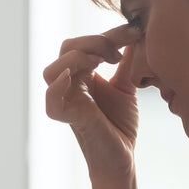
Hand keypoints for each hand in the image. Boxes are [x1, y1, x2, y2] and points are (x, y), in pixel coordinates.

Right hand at [43, 25, 141, 180]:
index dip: (108, 34)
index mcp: (81, 74)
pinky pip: (51, 100)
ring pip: (52, 70)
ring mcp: (65, 100)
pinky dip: (58, 86)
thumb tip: (137, 33)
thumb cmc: (120, 125)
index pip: (84, 43)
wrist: (123, 157)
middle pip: (67, 49)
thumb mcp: (126, 86)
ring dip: (78, 58)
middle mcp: (69, 85)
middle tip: (120, 51)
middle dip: (94, 42)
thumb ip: (128, 61)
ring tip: (105, 61)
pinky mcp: (67, 117)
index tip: (135, 31)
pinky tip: (76, 77)